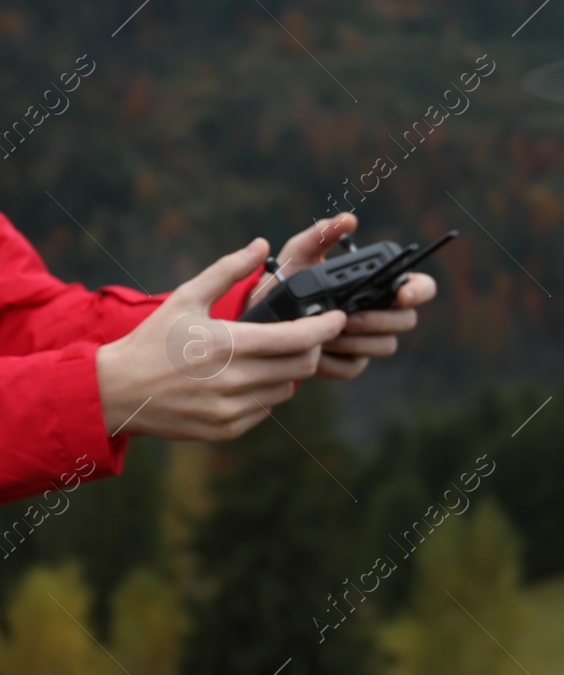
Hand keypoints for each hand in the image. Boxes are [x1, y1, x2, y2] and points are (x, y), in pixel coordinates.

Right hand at [96, 238, 344, 440]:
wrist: (115, 392)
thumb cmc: (153, 340)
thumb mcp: (186, 297)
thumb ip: (227, 270)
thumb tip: (261, 244)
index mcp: (229, 344)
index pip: (299, 338)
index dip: (326, 327)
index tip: (337, 317)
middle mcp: (234, 381)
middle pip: (302, 365)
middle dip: (312, 347)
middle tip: (306, 334)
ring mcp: (231, 410)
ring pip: (287, 388)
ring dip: (289, 370)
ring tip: (273, 354)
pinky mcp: (226, 430)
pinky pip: (266, 409)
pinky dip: (268, 392)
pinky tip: (250, 377)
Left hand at [251, 213, 436, 380]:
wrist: (260, 318)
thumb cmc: (285, 280)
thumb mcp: (298, 254)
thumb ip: (322, 234)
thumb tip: (349, 219)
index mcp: (380, 283)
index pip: (420, 286)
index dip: (419, 291)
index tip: (402, 295)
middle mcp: (382, 311)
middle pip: (406, 320)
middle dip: (379, 320)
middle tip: (348, 317)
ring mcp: (369, 340)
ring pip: (385, 345)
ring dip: (356, 340)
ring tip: (324, 333)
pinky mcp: (350, 363)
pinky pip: (354, 366)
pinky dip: (334, 360)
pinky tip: (314, 350)